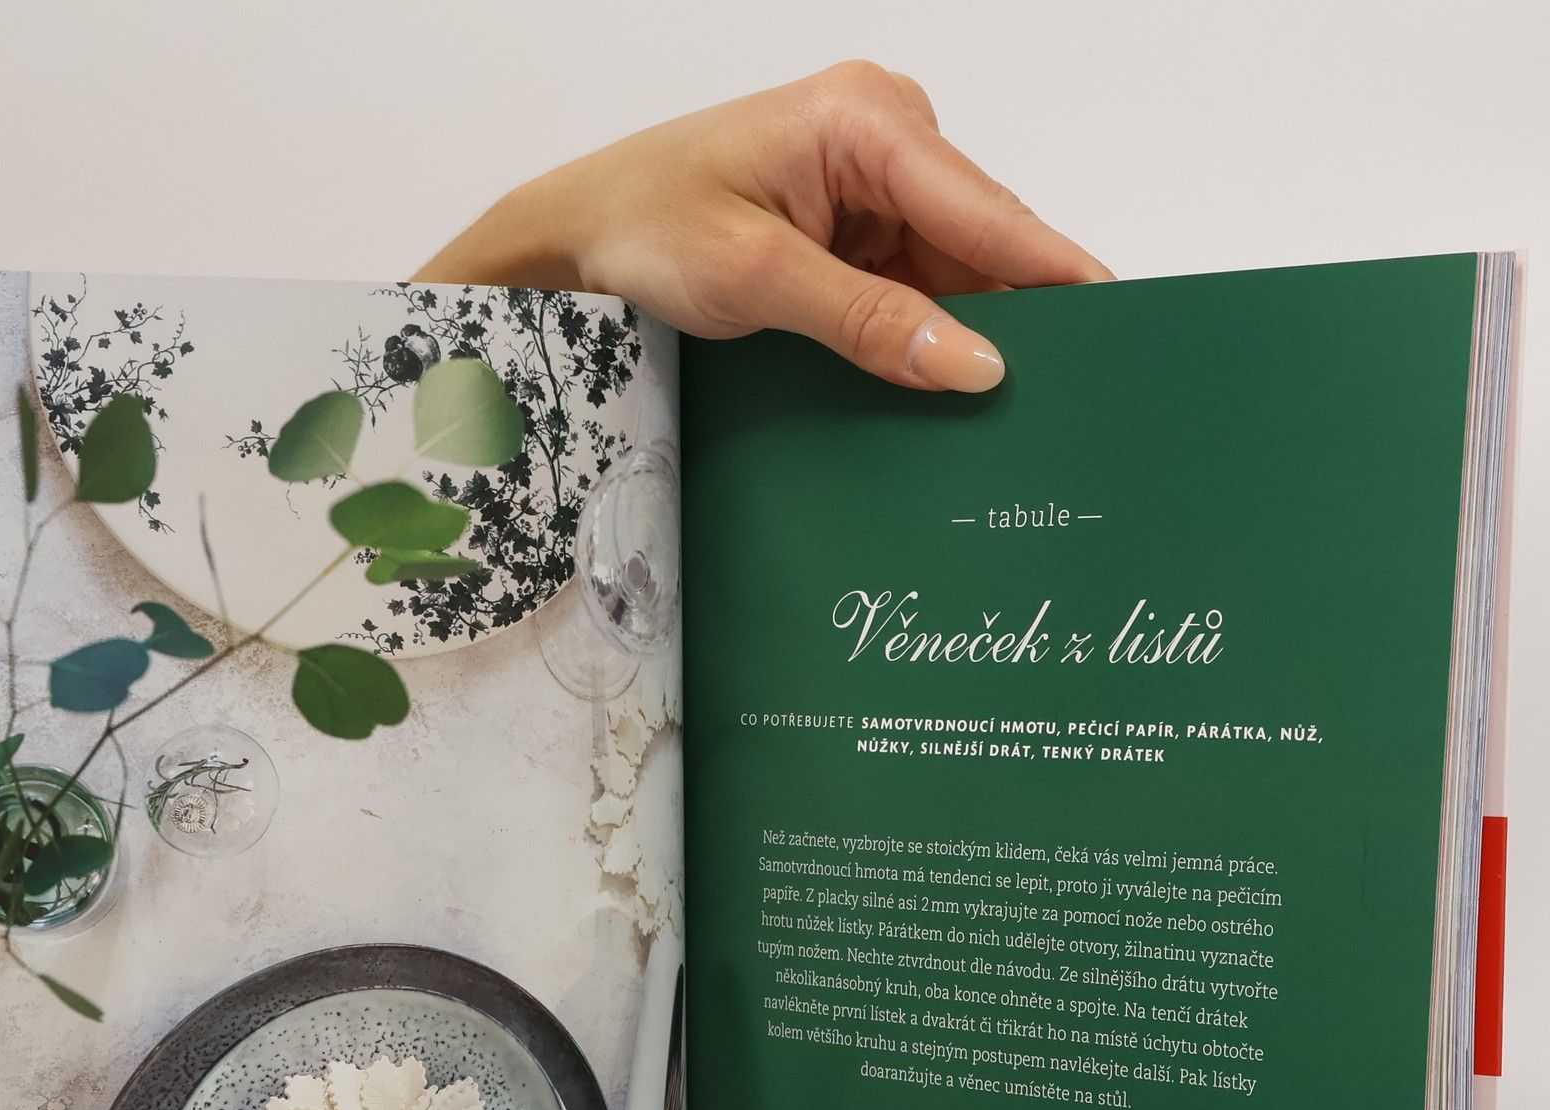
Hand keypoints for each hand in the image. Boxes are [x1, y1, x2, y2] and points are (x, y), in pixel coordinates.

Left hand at [418, 61, 1109, 389]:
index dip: (1051, 269)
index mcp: (864, 118)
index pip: (984, 206)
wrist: (577, 233)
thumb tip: (975, 365)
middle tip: (1063, 394)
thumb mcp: (759, 280)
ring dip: (965, 330)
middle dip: (1014, 311)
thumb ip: (870, 321)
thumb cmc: (646, 226)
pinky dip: (925, 329)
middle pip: (978, 238)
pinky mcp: (854, 217)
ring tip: (1010, 406)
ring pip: (951, 267)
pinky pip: (914, 279)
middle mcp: (882, 132)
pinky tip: (945, 382)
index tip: (1117, 321)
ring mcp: (872, 175)